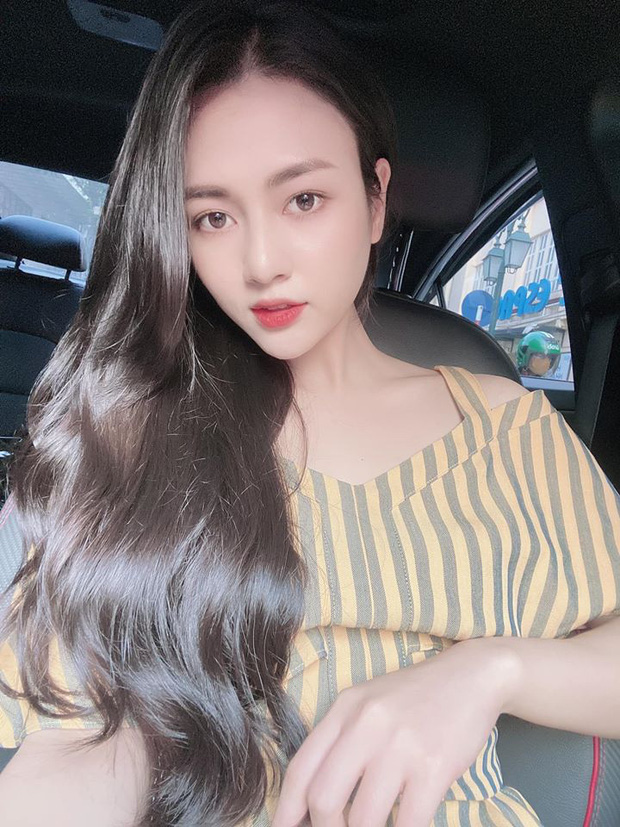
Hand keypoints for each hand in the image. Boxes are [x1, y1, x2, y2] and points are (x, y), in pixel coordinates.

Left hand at [272, 637, 519, 826]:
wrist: (471, 676)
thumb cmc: (414, 698)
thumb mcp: (368, 705)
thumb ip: (340, 743)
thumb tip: (312, 802)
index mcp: (344, 709)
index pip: (301, 769)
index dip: (286, 811)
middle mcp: (366, 724)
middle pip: (324, 799)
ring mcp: (400, 745)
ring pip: (365, 819)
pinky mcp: (434, 766)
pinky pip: (408, 822)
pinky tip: (404, 824)